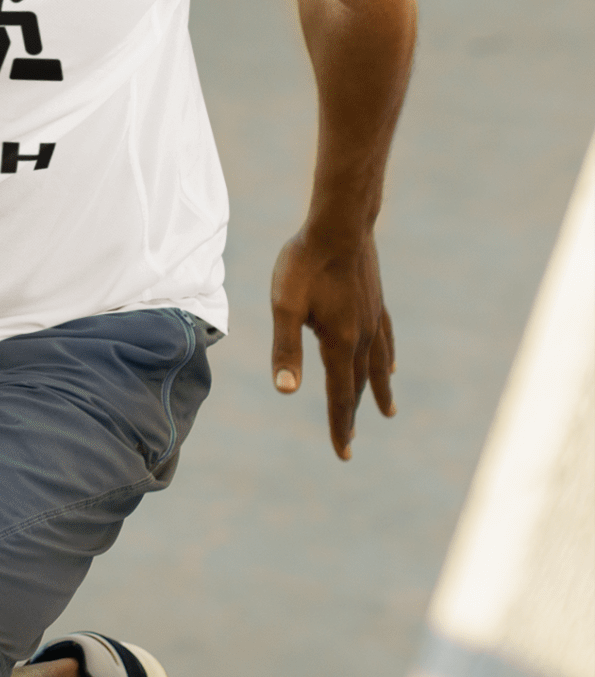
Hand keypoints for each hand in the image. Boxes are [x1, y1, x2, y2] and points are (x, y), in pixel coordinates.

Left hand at [270, 227, 395, 459]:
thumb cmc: (305, 262)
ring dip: (378, 391)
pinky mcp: (376, 302)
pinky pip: (386, 340)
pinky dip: (387, 358)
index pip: (339, 394)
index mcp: (340, 342)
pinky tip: (390, 364)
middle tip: (349, 443)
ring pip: (377, 365)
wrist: (340, 223)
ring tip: (387, 411)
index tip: (343, 453)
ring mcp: (374, 319)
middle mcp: (363, 336)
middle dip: (351, 415)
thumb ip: (286, 348)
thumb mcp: (285, 305)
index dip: (339, 425)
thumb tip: (286, 390)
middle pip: (357, 385)